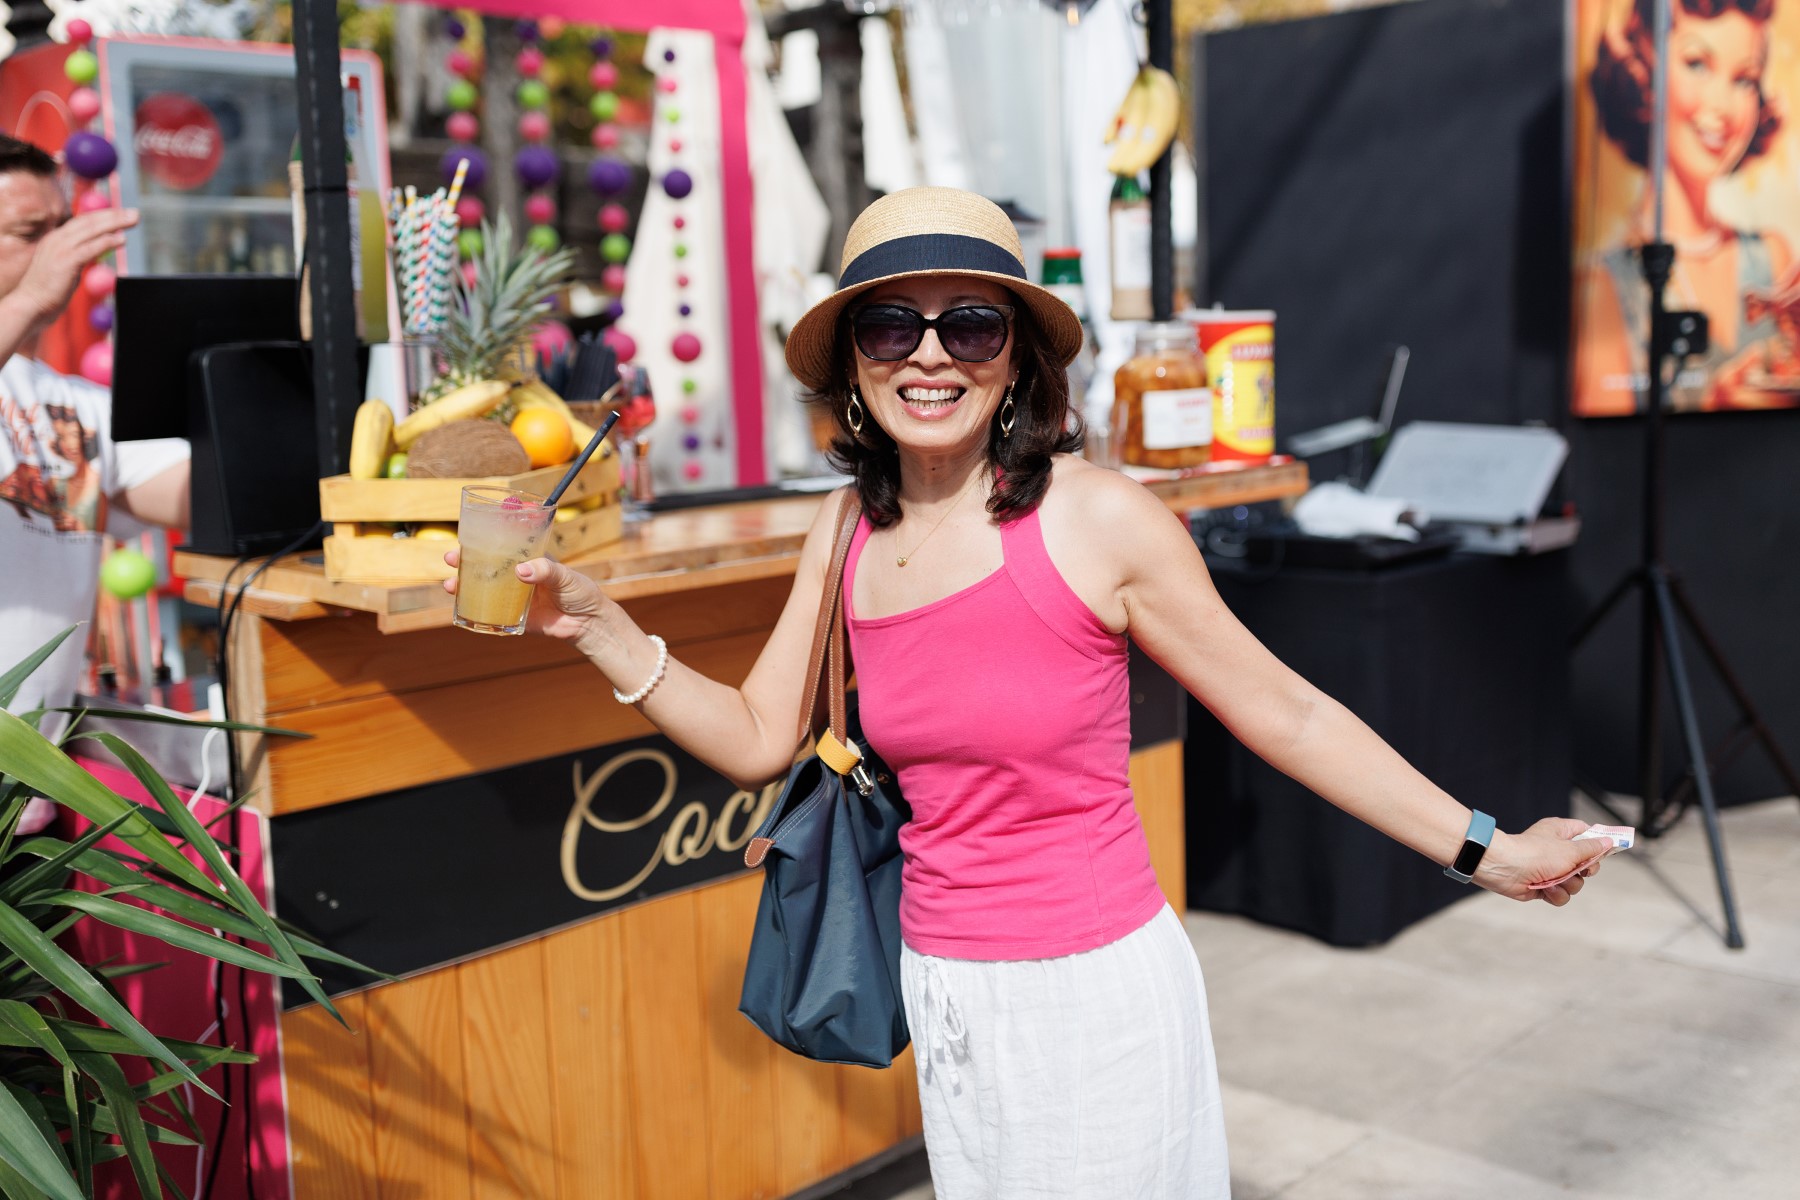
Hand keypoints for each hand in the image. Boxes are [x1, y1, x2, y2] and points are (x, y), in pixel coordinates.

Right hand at [3, 208, 137, 334]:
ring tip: (134, 220)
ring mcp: (60, 248)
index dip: (103, 215)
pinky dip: (107, 241)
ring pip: (91, 230)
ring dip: (115, 223)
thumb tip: (97, 249)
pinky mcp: (66, 261)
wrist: (32, 304)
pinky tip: (122, 239)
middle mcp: (57, 239)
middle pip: (89, 221)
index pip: (82, 221)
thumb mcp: (65, 266)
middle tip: (134, 213)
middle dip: (113, 215)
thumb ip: (79, 255)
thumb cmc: (50, 290)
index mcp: (55, 238)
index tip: (122, 213)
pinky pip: (91, 248)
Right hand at [441, 550, 613, 644]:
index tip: (465, 538)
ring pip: (483, 591)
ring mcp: (513, 598)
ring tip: (450, 586)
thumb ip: (545, 570)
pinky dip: (476, 614)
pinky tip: (463, 611)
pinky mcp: (514, 618)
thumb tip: (520, 571)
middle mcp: (516, 577)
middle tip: (451, 559)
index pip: (501, 547)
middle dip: (463, 563)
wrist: (589, 623)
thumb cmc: (580, 592)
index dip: (481, 542)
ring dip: (463, 588)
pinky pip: (491, 616)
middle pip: (484, 567)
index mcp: (528, 560)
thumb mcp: (565, 576)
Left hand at [1472, 818, 1611, 905]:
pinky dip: (1556, 894)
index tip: (1608, 850)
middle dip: (1584, 871)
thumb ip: (1591, 848)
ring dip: (1569, 884)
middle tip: (1579, 869)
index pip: (1586, 833)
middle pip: (1585, 863)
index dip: (1598, 842)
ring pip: (1575, 882)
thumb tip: (1608, 841)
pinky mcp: (1543, 886)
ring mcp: (1550, 869)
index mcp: (1561, 832)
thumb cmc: (1535, 853)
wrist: (1504, 868)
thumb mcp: (1570, 849)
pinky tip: (1546, 888)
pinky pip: (1561, 894)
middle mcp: (1557, 850)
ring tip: (1555, 879)